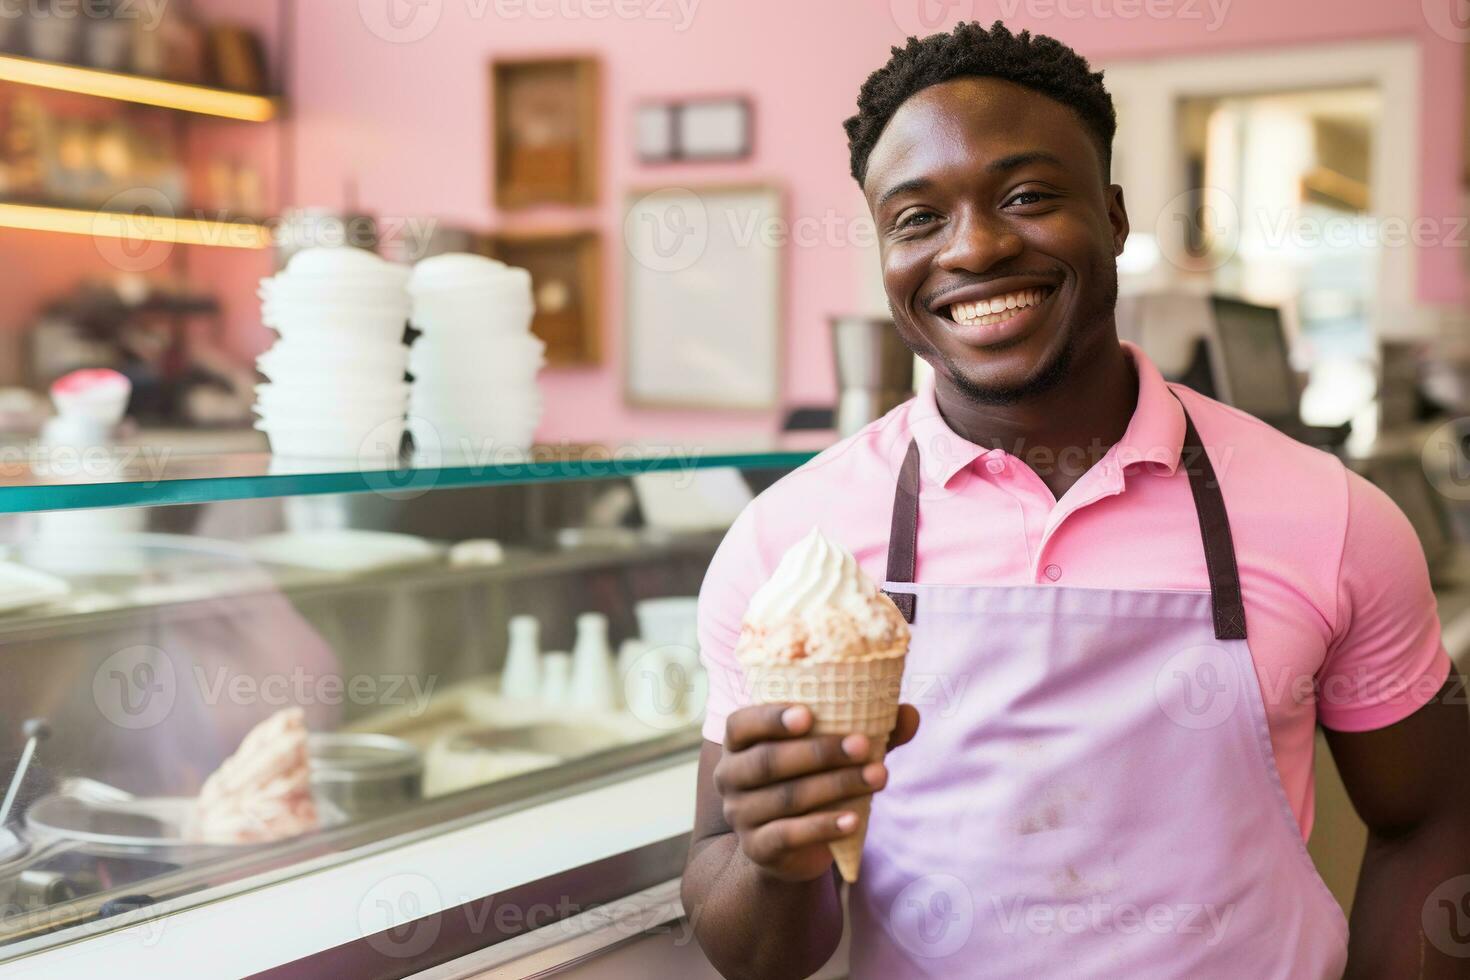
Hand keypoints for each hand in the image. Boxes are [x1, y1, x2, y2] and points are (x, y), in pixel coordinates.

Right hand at [712, 702, 920, 882]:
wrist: (791, 846)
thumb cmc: (811, 781)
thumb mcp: (833, 755)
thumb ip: (866, 732)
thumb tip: (911, 714)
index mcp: (739, 743)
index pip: (741, 724)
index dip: (771, 718)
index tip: (809, 714)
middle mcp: (730, 777)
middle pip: (768, 761)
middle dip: (819, 752)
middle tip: (863, 745)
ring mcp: (741, 815)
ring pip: (786, 797)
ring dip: (835, 785)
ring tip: (878, 777)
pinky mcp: (758, 848)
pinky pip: (789, 835)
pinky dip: (824, 826)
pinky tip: (855, 820)